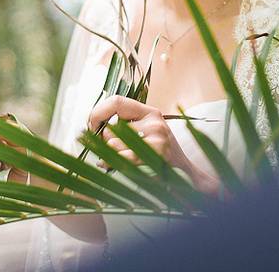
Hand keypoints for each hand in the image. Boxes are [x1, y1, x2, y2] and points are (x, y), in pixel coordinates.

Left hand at [88, 95, 216, 192]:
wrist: (187, 177)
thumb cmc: (161, 156)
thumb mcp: (147, 133)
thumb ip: (125, 126)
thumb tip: (96, 126)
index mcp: (150, 112)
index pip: (116, 101)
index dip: (98, 113)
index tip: (91, 126)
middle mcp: (154, 122)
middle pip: (111, 129)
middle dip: (103, 143)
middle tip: (108, 152)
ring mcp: (157, 139)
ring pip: (113, 145)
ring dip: (108, 156)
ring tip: (117, 161)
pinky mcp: (156, 156)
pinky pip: (121, 158)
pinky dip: (110, 163)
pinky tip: (110, 166)